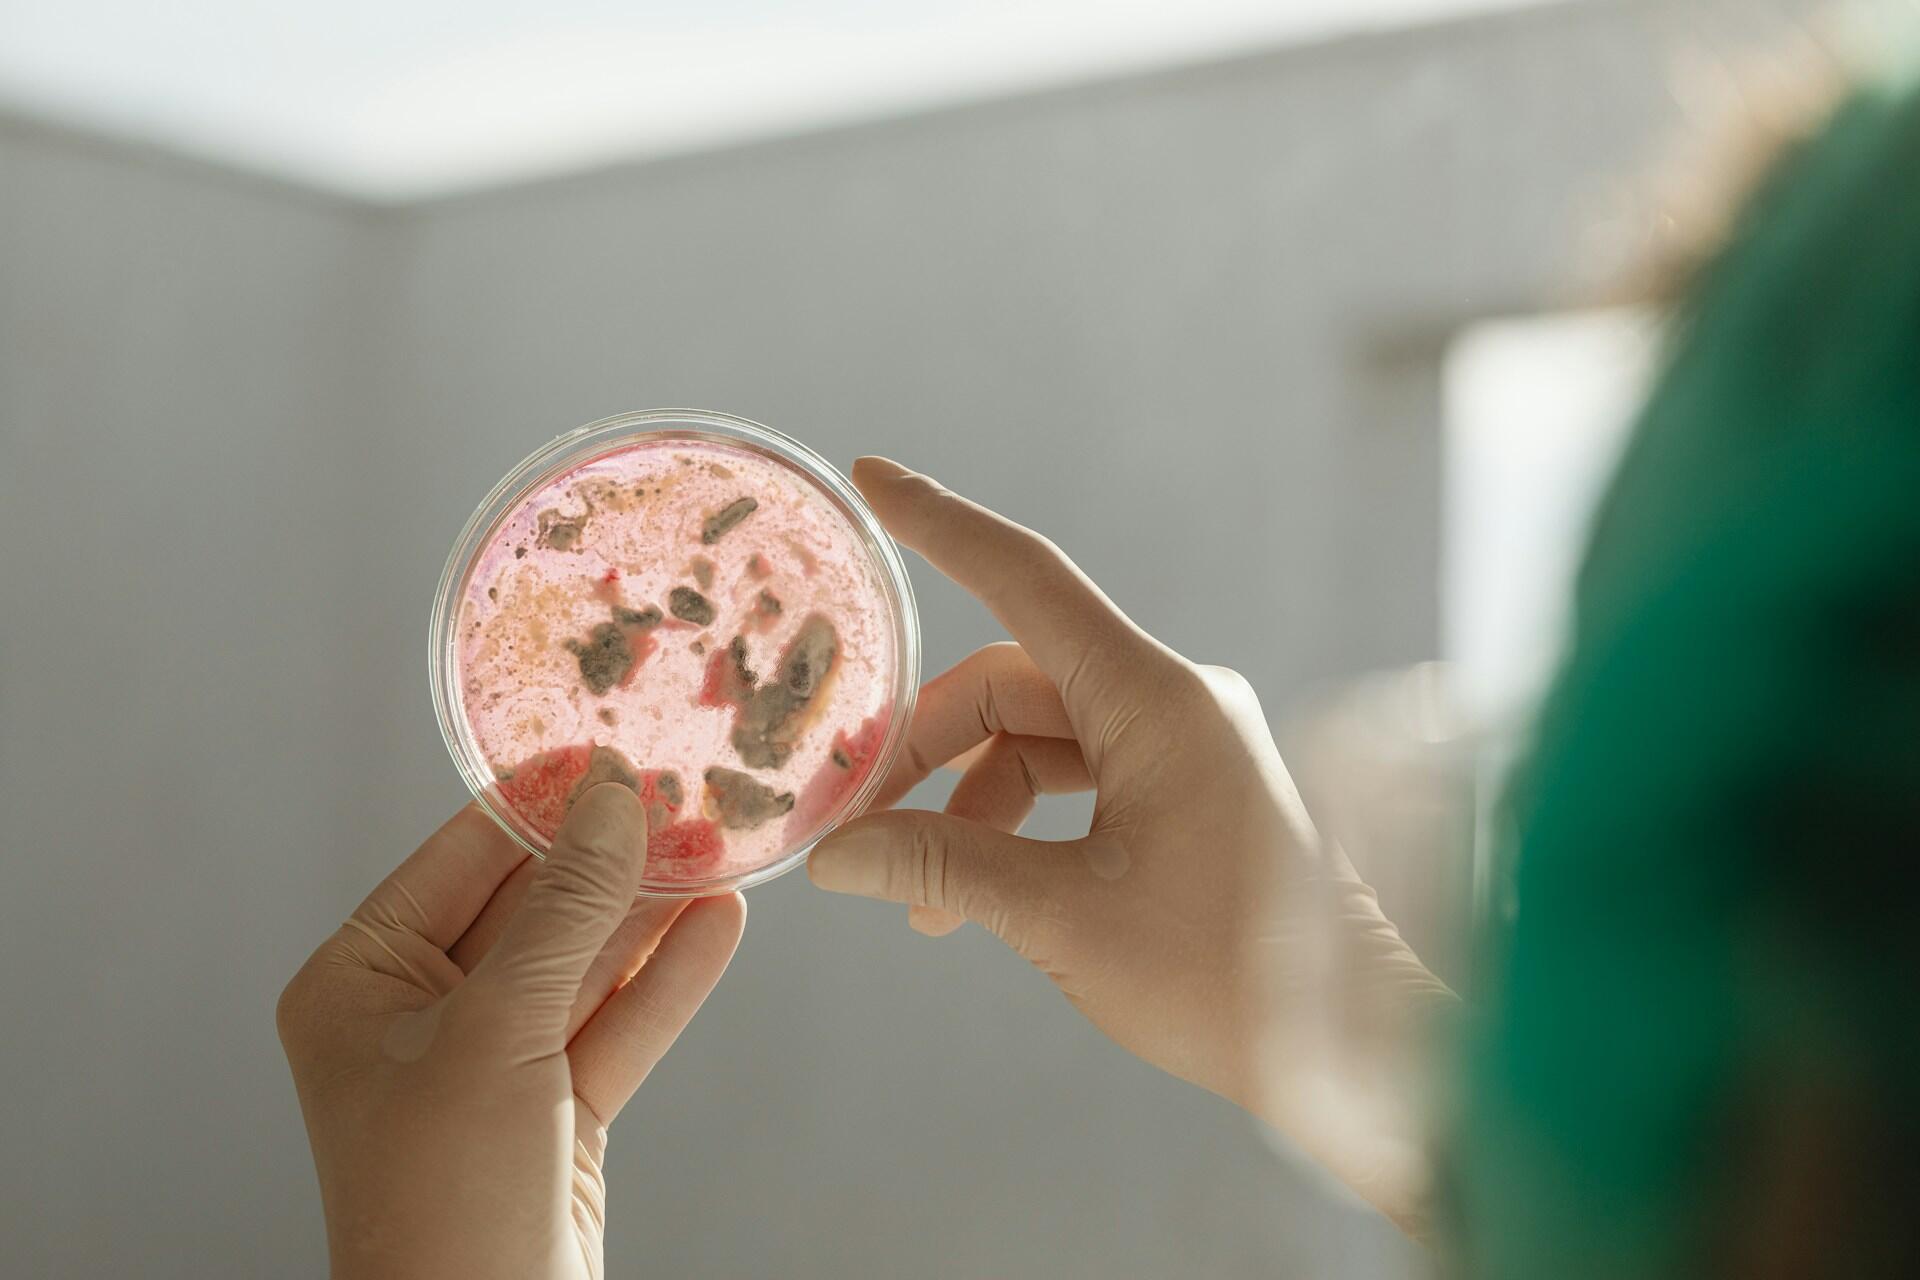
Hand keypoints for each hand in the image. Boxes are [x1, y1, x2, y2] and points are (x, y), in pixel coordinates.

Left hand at [278, 786, 745, 1279]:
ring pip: (585, 962)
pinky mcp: (557, 1109)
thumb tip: (610, 803)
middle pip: (533, 906)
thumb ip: (564, 912)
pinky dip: (667, 976)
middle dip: (610, 855)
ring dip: (651, 908)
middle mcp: (421, 1015)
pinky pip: (618, 1022)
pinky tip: (718, 924)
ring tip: (718, 841)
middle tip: (680, 792)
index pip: (459, 860)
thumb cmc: (441, 1206)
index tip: (607, 749)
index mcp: (359, 984)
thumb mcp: (499, 1032)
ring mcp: (493, 1063)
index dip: (538, 802)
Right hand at [808, 459, 1453, 1225]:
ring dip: (967, 799)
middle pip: (1013, 680)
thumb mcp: (1064, 919)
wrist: (1353, 1038)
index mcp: (1157, 701)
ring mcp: (1184, 742)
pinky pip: (1075, 773)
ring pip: (1037, 734)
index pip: (1027, 580)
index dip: (941, 526)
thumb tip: (839, 855)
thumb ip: (945, 870)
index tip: (873, 481)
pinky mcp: (1187, 786)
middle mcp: (1175, 701)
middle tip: (856, 819)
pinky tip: (973, 899)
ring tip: (916, 896)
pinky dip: (1016, 821)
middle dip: (927, 743)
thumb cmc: (1231, 978)